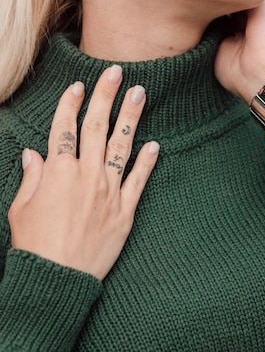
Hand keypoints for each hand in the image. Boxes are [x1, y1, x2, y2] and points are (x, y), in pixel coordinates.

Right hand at [8, 66, 158, 280]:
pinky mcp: (125, 210)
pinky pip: (139, 180)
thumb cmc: (34, 245)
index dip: (70, 103)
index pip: (64, 127)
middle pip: (97, 127)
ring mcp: (109, 191)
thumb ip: (32, 177)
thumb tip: (32, 154)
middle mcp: (86, 175)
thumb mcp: (21, 209)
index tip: (78, 85)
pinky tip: (155, 144)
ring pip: (122, 145)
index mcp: (58, 171)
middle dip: (105, 96)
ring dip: (130, 117)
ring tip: (140, 93)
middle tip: (116, 72)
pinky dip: (147, 161)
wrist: (57, 279)